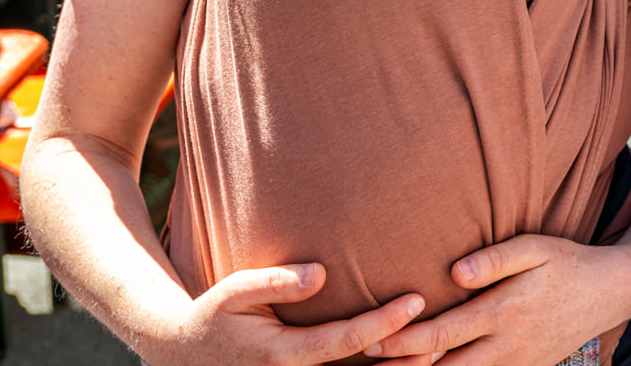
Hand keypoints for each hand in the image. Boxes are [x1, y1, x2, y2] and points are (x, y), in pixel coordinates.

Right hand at [161, 263, 424, 365]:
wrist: (184, 358)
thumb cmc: (214, 317)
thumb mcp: (234, 292)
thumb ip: (277, 281)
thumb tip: (322, 274)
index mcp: (285, 354)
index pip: (348, 339)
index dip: (385, 322)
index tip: (418, 300)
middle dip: (405, 357)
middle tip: (446, 334)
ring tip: (439, 351)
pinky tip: (408, 361)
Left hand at [365, 235, 624, 365]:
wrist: (610, 291)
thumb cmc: (567, 262)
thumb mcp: (536, 248)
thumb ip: (495, 259)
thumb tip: (455, 272)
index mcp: (502, 312)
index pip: (441, 335)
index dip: (403, 341)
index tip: (372, 341)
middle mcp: (506, 346)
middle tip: (370, 363)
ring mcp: (516, 363)